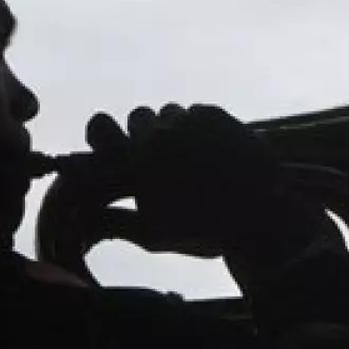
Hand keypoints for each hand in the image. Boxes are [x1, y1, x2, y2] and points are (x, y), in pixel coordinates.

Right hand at [85, 103, 284, 257]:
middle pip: (139, 116)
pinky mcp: (216, 115)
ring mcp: (189, 121)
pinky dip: (200, 127)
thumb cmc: (202, 231)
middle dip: (146, 134)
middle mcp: (159, 135)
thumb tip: (88, 220)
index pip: (100, 125)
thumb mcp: (154, 236)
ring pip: (170, 112)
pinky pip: (197, 112)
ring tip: (191, 155)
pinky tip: (213, 150)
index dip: (105, 134)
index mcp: (137, 161)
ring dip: (174, 129)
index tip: (119, 147)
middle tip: (163, 158)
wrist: (259, 215)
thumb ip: (117, 223)